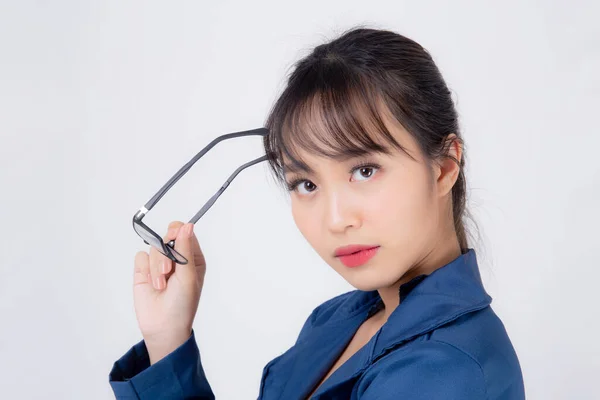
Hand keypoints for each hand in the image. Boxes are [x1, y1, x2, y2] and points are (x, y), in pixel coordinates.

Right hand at [132, 221, 206, 363]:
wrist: (163, 326)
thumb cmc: (183, 304)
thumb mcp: (188, 275)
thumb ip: (185, 249)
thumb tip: (187, 226)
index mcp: (193, 257)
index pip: (184, 233)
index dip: (177, 233)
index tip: (173, 240)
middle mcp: (176, 258)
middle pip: (167, 237)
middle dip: (165, 254)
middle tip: (168, 270)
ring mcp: (159, 264)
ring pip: (153, 248)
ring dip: (156, 268)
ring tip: (162, 285)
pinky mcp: (144, 270)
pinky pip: (140, 257)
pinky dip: (145, 270)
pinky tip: (152, 284)